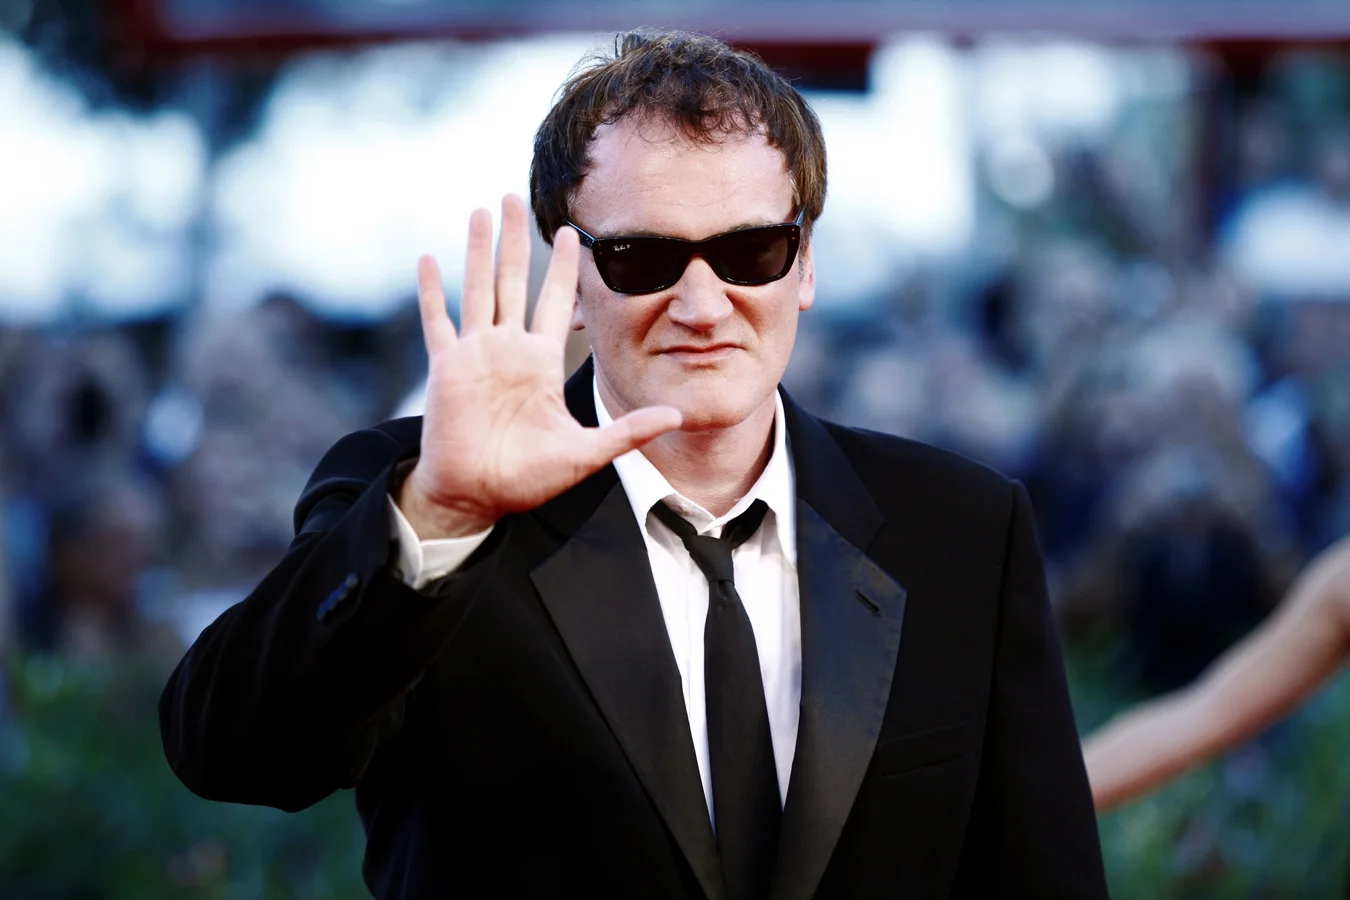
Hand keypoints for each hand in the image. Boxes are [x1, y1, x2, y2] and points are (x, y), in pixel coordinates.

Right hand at [398, 194, 681, 537]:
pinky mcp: (447, 369)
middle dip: (516, 240)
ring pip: (478, 289)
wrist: (476, 496)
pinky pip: (438, 322)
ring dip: (478, 251)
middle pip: (513, 281)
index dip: (564, 268)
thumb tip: (677, 416)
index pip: (555, 302)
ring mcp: (476, 356)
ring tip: (481, 211)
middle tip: (516, 197)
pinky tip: (428, 259)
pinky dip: (431, 292)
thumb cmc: (527, 479)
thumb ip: (629, 433)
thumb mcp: (585, 453)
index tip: (573, 232)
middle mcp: (508, 350)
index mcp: (540, 363)